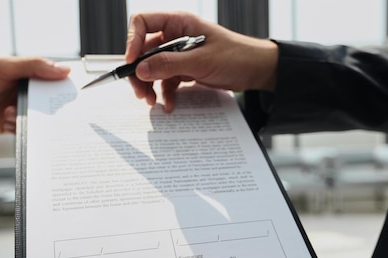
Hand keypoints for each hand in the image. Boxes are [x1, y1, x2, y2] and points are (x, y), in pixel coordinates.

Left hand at [0, 56, 70, 133]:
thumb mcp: (2, 66)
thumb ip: (32, 66)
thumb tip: (63, 70)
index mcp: (26, 74)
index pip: (53, 79)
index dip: (64, 86)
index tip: (73, 94)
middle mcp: (24, 92)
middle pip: (48, 103)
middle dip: (51, 109)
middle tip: (54, 114)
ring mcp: (17, 109)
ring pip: (37, 119)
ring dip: (30, 119)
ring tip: (11, 112)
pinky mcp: (9, 126)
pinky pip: (25, 131)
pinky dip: (21, 129)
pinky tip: (6, 121)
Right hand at [126, 12, 277, 111]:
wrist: (256, 71)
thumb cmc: (236, 56)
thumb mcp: (200, 61)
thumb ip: (169, 64)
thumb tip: (140, 68)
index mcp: (178, 23)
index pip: (143, 23)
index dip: (133, 41)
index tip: (131, 62)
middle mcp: (175, 36)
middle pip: (144, 51)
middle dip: (139, 72)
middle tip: (140, 92)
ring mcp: (179, 54)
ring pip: (153, 68)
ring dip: (149, 85)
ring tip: (151, 101)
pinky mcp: (185, 69)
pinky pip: (166, 80)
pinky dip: (165, 93)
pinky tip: (169, 104)